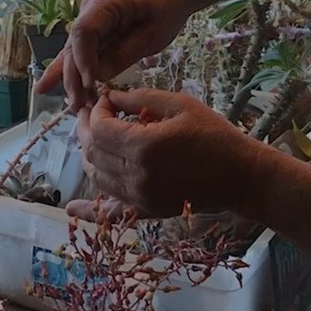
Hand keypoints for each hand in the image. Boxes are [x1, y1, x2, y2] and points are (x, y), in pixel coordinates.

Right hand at [36, 0, 191, 110]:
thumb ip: (122, 55)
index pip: (83, 32)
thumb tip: (96, 77)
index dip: (83, 60)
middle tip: (79, 104)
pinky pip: (79, 53)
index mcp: (105, 2)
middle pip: (74, 46)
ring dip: (72, 79)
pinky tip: (45, 87)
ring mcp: (88, 19)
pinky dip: (70, 71)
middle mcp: (90, 9)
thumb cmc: (166, 10)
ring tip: (71, 105)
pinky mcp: (93, 31)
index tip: (90, 84)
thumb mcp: (151, 36)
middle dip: (75, 77)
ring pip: (73, 52)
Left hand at [67, 88, 264, 219]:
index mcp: (143, 146)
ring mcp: (139, 197)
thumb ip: (141, 98)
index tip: (107, 100)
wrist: (241, 176)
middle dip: (88, 129)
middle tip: (94, 115)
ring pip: (96, 176)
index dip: (96, 111)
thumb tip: (110, 95)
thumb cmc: (215, 135)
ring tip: (99, 139)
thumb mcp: (180, 104)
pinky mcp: (146, 210)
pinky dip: (88, 212)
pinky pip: (110, 214)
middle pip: (92, 152)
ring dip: (91, 155)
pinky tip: (69, 209)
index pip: (99, 128)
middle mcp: (136, 175)